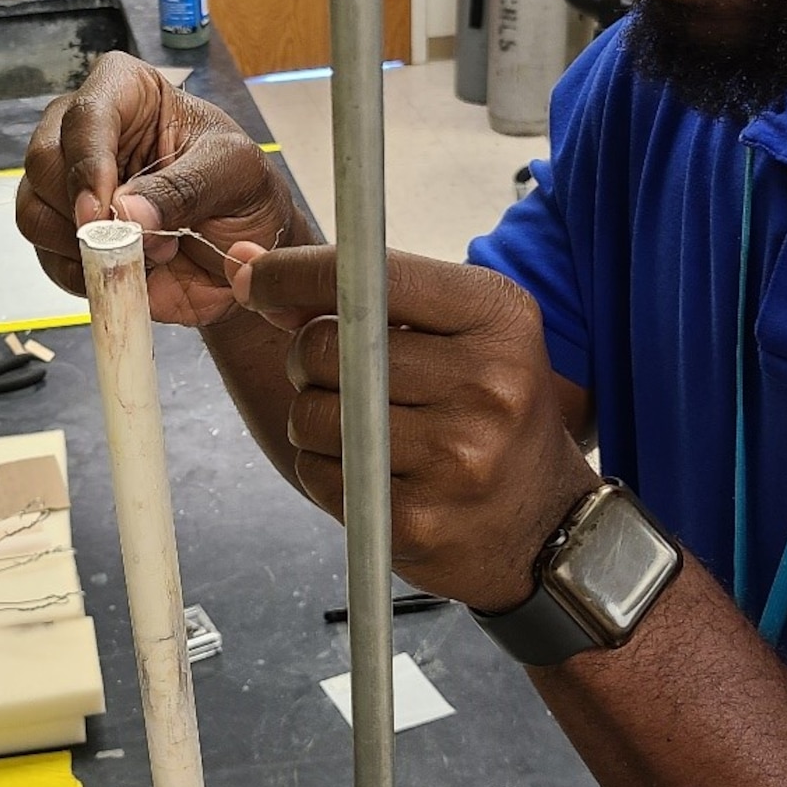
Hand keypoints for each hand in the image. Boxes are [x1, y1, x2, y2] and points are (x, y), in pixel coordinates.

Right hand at [17, 54, 305, 325]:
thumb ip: (185, 189)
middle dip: (85, 211)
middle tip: (135, 242)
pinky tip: (127, 276)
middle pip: (44, 161)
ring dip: (84, 247)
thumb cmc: (242, 192)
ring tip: (145, 257)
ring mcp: (67, 184)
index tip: (104, 210)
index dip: (87, 162)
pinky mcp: (64, 234)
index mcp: (127, 92)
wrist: (244, 249)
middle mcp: (84, 132)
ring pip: (33, 211)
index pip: (85, 113)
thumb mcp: (235, 176)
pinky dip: (83, 275)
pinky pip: (47, 257)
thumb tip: (125, 212)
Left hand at [228, 242, 595, 609]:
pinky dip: (325, 469)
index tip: (255, 276)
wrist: (542, 523)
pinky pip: (319, 475)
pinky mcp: (418, 520)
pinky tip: (371, 472)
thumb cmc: (487, 408)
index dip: (293, 272)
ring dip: (314, 417)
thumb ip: (361, 296)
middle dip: (307, 356)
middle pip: (326, 346)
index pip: (370, 276)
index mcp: (497, 317)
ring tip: (362, 428)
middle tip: (340, 374)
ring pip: (312, 414)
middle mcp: (487, 383)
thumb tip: (244, 264)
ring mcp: (455, 457)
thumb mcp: (456, 330)